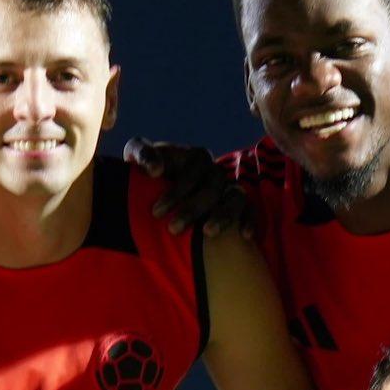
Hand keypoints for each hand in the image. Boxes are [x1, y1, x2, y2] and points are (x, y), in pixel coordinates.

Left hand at [130, 139, 251, 236]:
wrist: (158, 189)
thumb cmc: (148, 170)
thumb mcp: (139, 156)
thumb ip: (143, 154)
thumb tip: (156, 169)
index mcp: (195, 157)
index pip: (191, 172)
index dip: (176, 191)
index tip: (156, 212)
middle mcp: (215, 171)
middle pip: (212, 188)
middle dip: (193, 209)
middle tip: (173, 229)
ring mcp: (229, 187)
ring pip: (235, 197)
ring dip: (223, 215)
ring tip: (208, 233)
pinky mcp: (238, 204)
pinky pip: (250, 209)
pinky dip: (250, 220)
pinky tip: (245, 235)